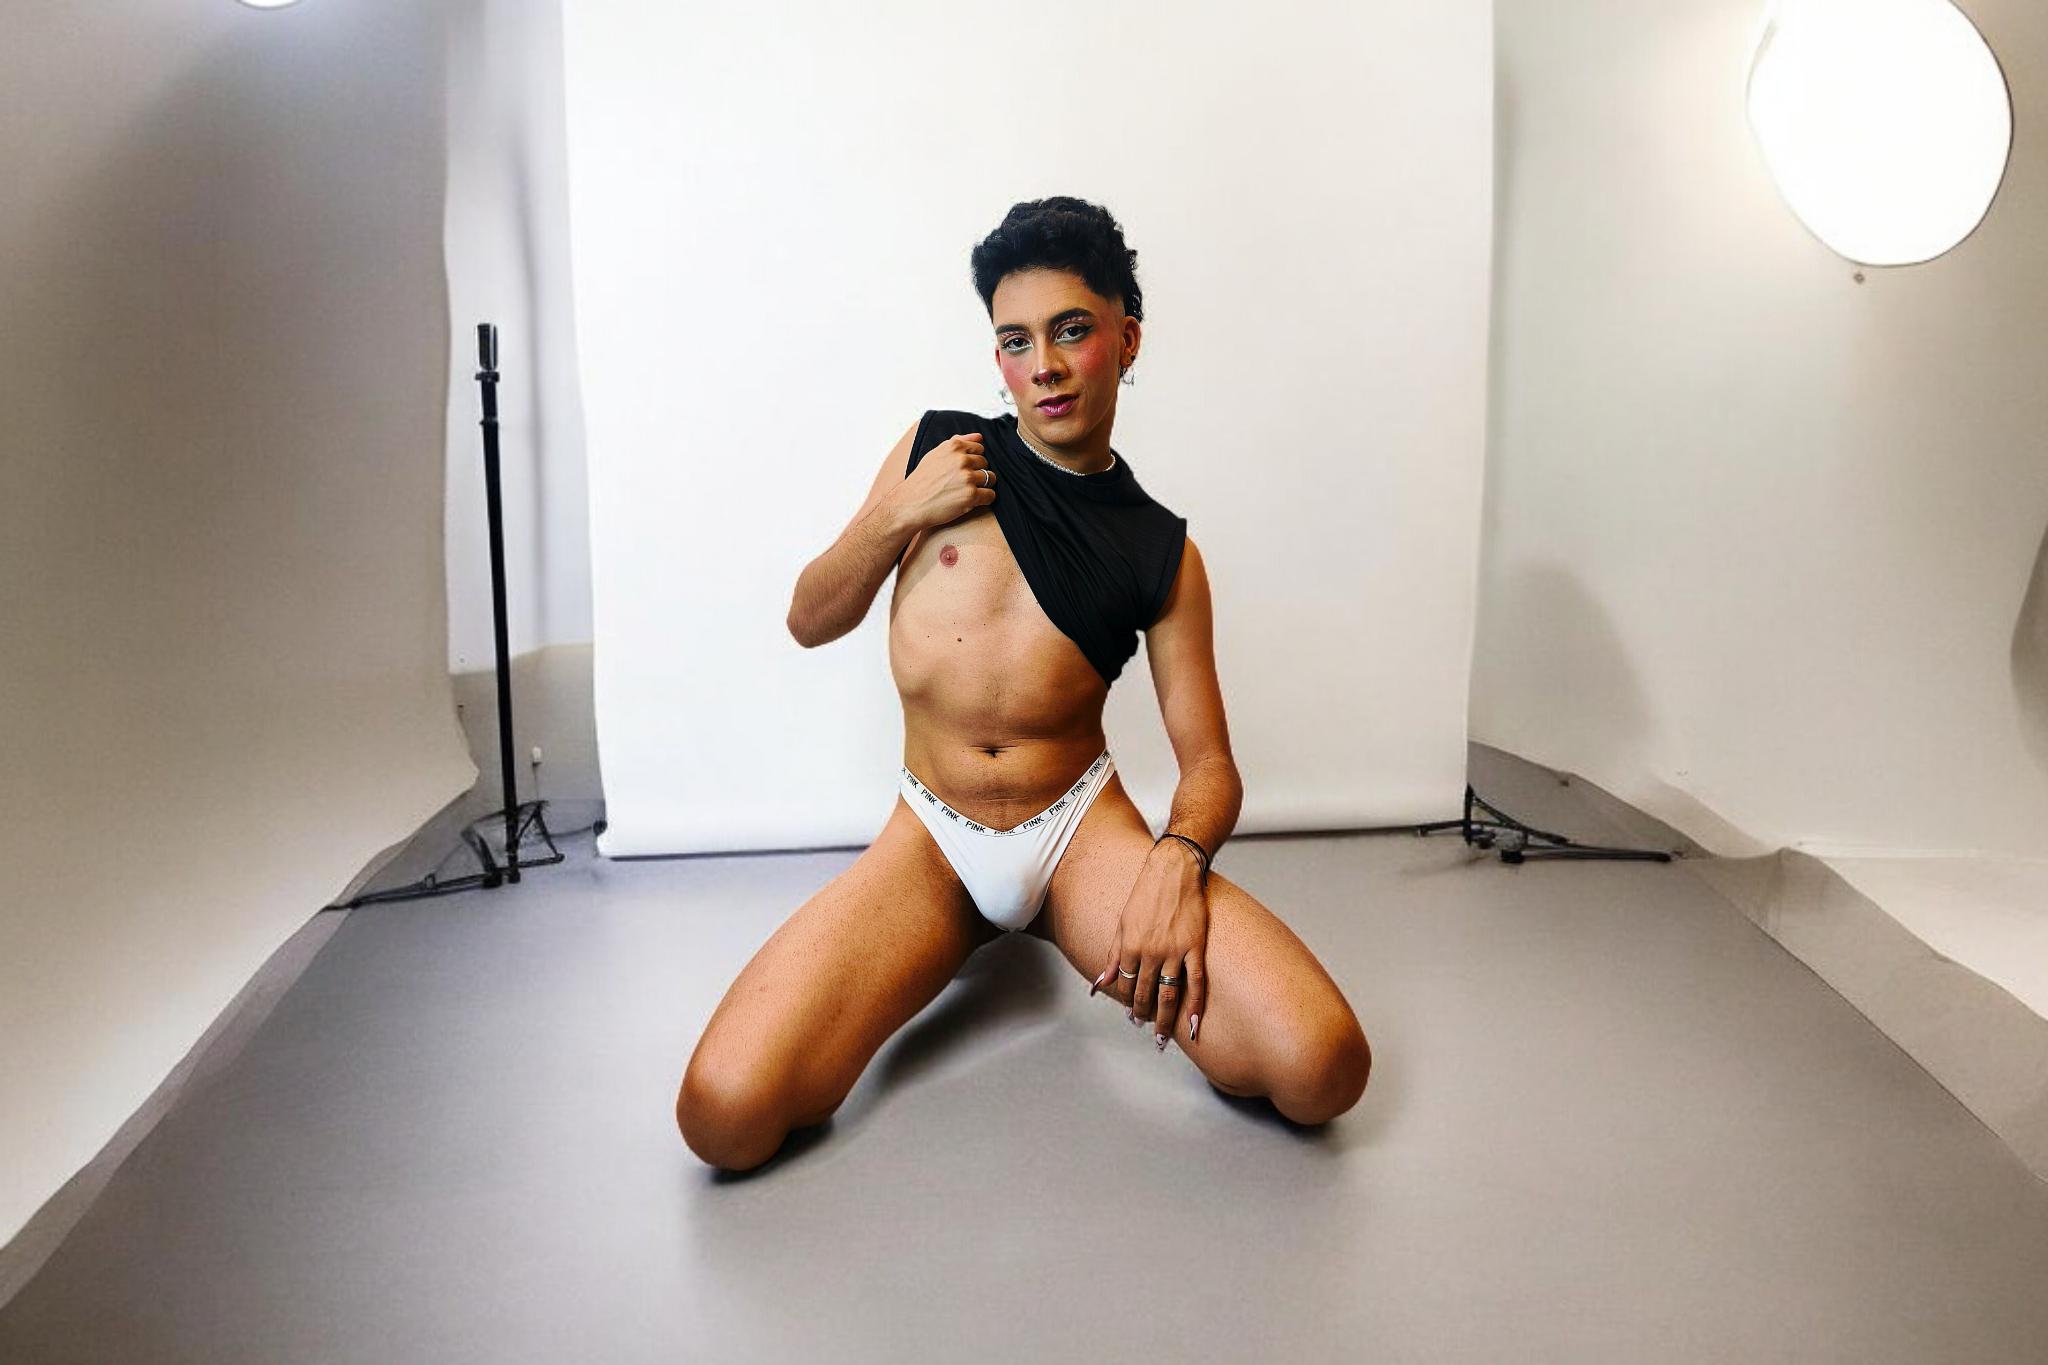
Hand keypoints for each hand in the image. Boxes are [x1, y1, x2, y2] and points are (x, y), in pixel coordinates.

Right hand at [889, 432, 994, 533]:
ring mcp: (967, 477)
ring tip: (967, 491)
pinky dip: (984, 499)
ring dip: (983, 486)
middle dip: (977, 473)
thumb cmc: (921, 481)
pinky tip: (971, 501)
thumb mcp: (935, 454)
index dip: (973, 460)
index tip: (963, 469)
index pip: (979, 448)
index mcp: (953, 447)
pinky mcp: (971, 495)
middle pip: (985, 463)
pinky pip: (990, 495)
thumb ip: (958, 442)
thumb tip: (979, 436)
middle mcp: (962, 460)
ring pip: (990, 478)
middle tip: (963, 483)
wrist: (910, 504)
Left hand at [1090, 838, 1208, 1047]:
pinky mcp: (1195, 947)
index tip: (1131, 1014)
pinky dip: (1195, 1005)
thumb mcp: (1121, 925)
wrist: (1173, 871)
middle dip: (1144, 1017)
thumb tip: (1098, 985)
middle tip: (1147, 1032)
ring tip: (1164, 1038)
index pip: (1125, 985)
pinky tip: (1193, 1024)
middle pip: (1145, 995)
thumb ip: (1112, 957)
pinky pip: (1196, 982)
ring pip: (1169, 994)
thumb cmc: (1146, 895)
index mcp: (1129, 947)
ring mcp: (1174, 951)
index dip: (1127, 1003)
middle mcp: (1150, 952)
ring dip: (1165, 1020)